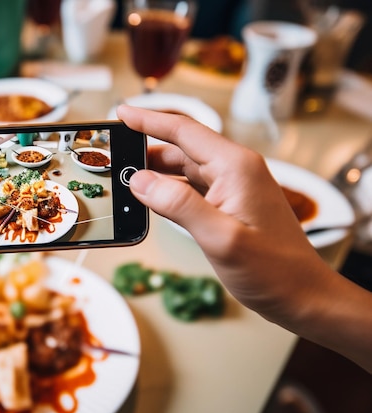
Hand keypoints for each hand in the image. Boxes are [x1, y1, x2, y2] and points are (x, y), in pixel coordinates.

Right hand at [117, 105, 328, 318]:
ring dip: (156, 170)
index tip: (121, 112)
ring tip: (126, 175)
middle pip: (182, 147)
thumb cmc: (273, 270)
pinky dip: (169, 189)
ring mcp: (233, 187)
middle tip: (114, 154)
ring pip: (185, 167)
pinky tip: (152, 199)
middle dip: (146, 148)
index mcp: (235, 166)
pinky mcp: (230, 205)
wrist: (302, 295)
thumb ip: (179, 205)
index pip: (184, 131)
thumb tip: (140, 180)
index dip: (149, 120)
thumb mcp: (221, 238)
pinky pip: (192, 187)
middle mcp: (235, 170)